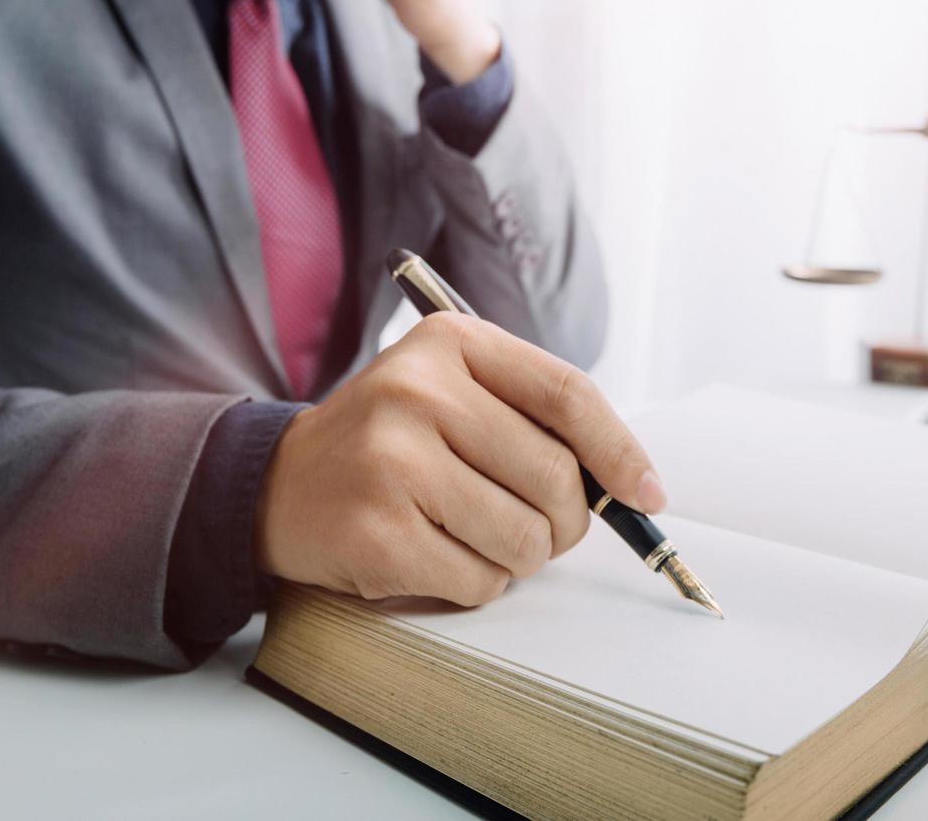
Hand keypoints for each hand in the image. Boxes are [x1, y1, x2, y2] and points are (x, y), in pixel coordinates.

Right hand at [260, 312, 667, 604]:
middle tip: (538, 527)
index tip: (649, 493)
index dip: (621, 452)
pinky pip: (480, 580)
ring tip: (473, 535)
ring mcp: (392, 462)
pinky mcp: (376, 532)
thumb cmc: (392, 443)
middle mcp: (418, 392)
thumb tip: (635, 485)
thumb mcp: (457, 393)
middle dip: (565, 522)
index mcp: (452, 343)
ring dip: (518, 556)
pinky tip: (437, 556)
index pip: (569, 395)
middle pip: (557, 478)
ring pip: (525, 538)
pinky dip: (477, 583)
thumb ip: (538, 419)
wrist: (278, 484)